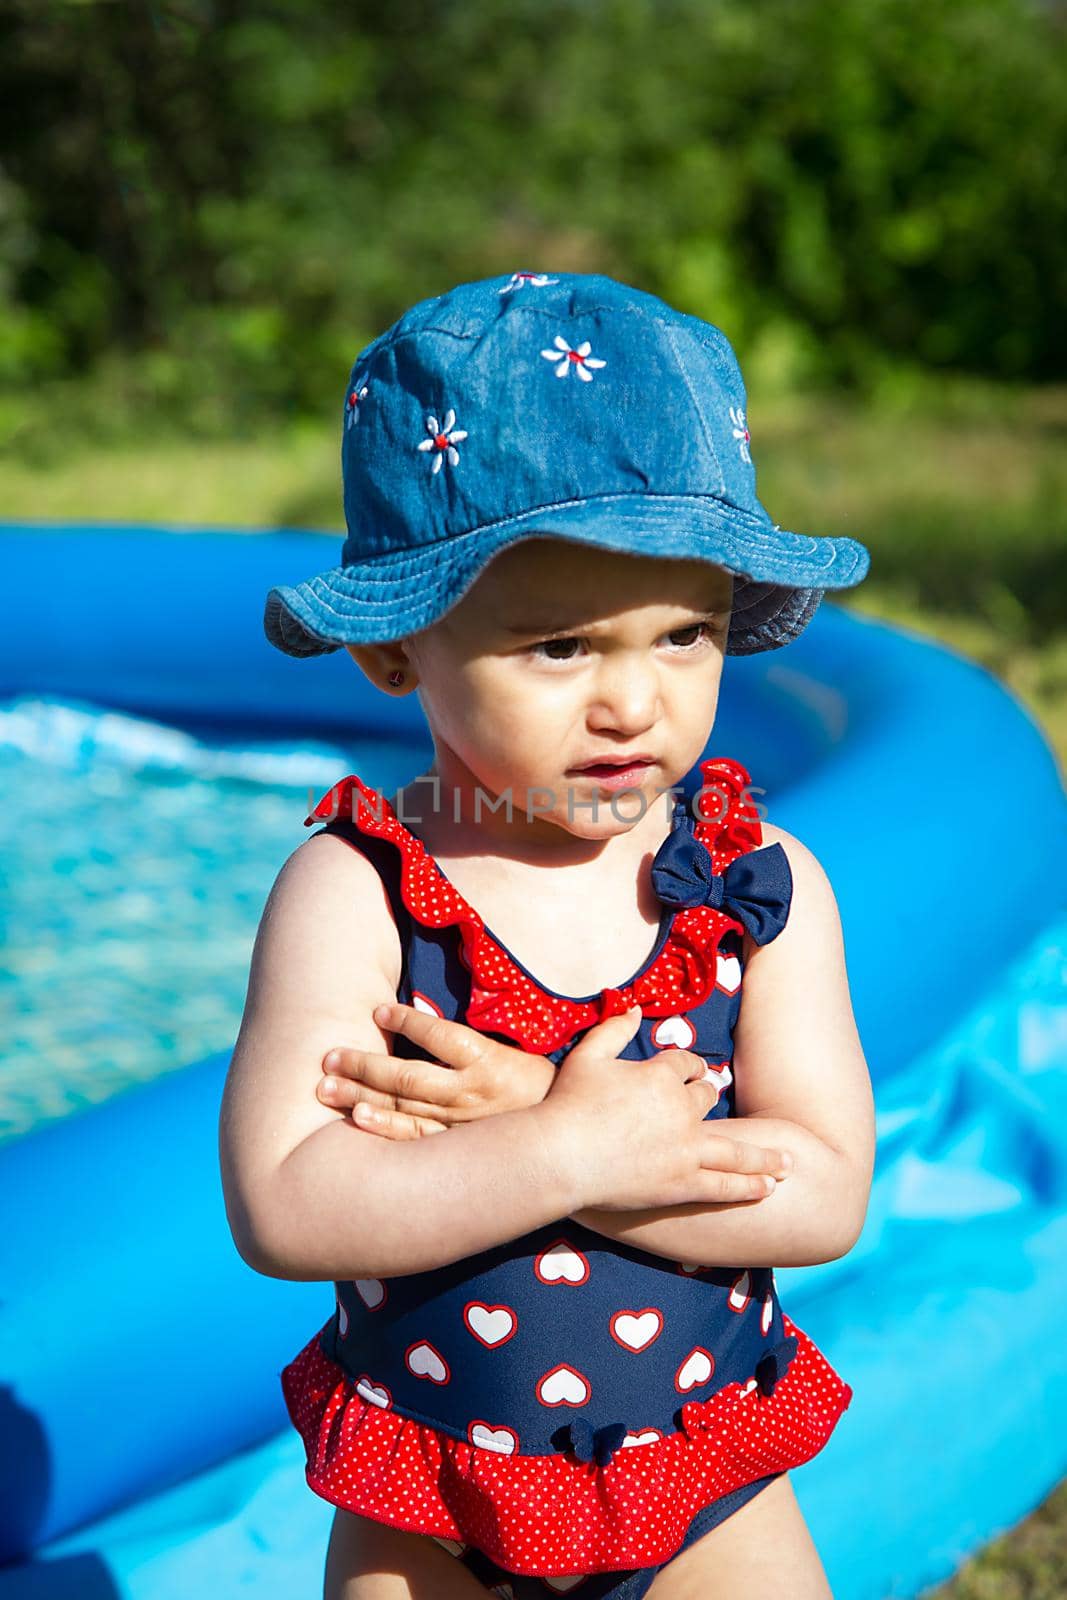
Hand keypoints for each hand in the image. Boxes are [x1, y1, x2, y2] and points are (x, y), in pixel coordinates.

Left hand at [316, 1001, 557, 1139]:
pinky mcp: (455, 1148)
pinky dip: (384, 1129)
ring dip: (362, 1097)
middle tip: (329, 1056)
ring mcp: (460, 1124)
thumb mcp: (512, 1051)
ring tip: (326, 1088)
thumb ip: (472, 1036)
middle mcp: (471, 1093)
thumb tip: (426, 1008)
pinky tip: (357, 1119)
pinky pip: (414, 1138)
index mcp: (488, 1061)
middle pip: (409, 1078)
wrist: (566, 1137)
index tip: (379, 1011)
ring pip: (404, 1109)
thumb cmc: (534, 1084)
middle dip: (365, 1065)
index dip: (409, 1022)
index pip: (442, 1036)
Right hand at [543, 1006, 792, 1211]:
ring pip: (736, 1149)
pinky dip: (749, 1186)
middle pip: (708, 1097)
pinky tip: (769, 1187)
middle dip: (711, 1098)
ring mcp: (686, 1149)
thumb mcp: (588, 1055)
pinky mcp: (682, 1183)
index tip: (686, 1073)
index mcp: (661, 1076)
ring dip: (764, 1155)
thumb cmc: (569, 1103)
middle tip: (715, 1104)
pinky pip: (725, 1185)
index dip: (686, 1068)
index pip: (686, 1064)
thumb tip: (634, 1007)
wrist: (560, 1156)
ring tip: (787, 1161)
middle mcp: (681, 1110)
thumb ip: (614, 1029)